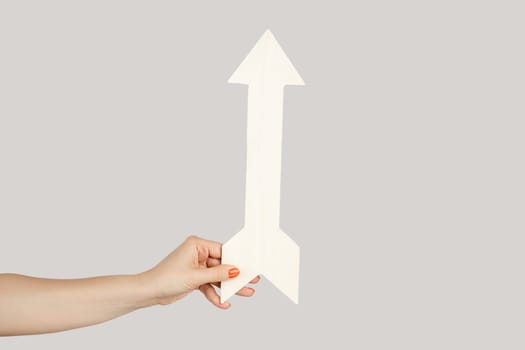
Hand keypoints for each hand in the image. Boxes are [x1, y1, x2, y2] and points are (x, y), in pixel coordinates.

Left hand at [143, 235, 259, 308]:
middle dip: (235, 276)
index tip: (248, 267)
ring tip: (244, 293)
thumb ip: (218, 274)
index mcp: (197, 245)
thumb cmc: (166, 278)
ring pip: (218, 277)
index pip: (222, 251)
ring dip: (228, 287)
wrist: (149, 292)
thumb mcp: (196, 276)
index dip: (236, 260)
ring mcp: (197, 266)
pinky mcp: (195, 278)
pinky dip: (215, 294)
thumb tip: (234, 270)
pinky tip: (223, 302)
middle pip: (222, 265)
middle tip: (251, 281)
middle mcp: (198, 254)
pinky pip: (209, 285)